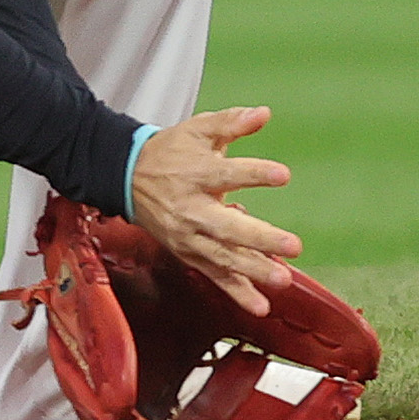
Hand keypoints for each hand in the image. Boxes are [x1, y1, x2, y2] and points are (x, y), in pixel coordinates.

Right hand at [129, 106, 300, 316]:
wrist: (126, 177)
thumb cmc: (169, 152)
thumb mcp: (197, 129)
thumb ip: (231, 122)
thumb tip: (263, 113)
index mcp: (195, 174)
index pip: (227, 174)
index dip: (255, 174)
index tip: (283, 175)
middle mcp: (191, 209)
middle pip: (227, 227)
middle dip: (260, 238)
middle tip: (292, 246)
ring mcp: (188, 235)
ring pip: (222, 257)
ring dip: (253, 271)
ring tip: (282, 280)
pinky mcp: (188, 252)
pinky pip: (214, 275)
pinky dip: (236, 291)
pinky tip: (259, 305)